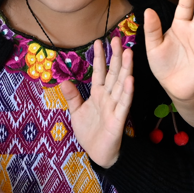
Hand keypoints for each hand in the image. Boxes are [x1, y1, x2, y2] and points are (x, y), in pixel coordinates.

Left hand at [60, 38, 133, 168]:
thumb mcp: (76, 112)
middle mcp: (108, 97)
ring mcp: (114, 107)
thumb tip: (63, 80)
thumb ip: (72, 96)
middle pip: (113, 73)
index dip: (100, 57)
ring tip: (128, 53)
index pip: (100, 72)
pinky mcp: (119, 119)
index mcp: (98, 94)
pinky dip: (126, 92)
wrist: (99, 154)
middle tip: (118, 39)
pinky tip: (130, 80)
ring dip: (125, 69)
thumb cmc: (90, 133)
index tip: (99, 41)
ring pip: (121, 84)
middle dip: (115, 56)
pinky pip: (123, 104)